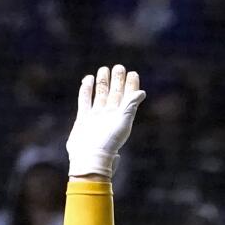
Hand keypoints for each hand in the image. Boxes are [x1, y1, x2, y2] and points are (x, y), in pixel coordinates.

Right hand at [67, 64, 146, 178]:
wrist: (90, 157)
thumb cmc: (109, 142)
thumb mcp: (123, 122)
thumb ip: (130, 106)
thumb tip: (141, 92)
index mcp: (121, 116)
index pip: (128, 96)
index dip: (131, 85)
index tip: (132, 73)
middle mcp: (109, 115)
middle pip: (114, 93)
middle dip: (117, 80)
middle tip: (118, 67)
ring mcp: (96, 116)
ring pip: (100, 95)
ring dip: (102, 82)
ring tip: (103, 70)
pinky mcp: (83, 118)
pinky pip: (85, 100)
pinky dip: (86, 90)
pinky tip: (88, 79)